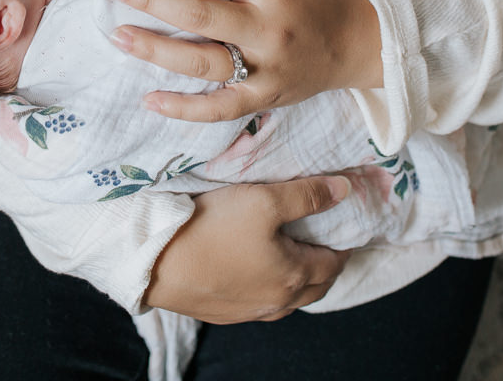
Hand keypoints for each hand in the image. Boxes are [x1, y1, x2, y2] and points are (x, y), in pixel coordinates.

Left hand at [109, 0, 384, 121]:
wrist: (364, 44)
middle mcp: (269, 30)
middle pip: (200, 14)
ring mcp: (266, 69)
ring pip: (202, 63)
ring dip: (157, 51)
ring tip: (119, 36)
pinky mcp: (265, 98)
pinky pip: (220, 109)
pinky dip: (184, 109)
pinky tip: (151, 100)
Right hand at [144, 177, 352, 322]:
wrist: (155, 261)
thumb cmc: (212, 228)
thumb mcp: (264, 200)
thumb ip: (307, 195)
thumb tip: (345, 190)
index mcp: (293, 276)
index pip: (334, 263)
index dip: (345, 245)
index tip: (348, 230)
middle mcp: (276, 302)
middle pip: (316, 287)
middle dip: (326, 265)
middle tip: (326, 242)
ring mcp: (247, 312)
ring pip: (287, 299)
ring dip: (297, 279)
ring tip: (292, 255)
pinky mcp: (221, 313)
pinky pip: (258, 303)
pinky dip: (268, 287)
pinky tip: (254, 270)